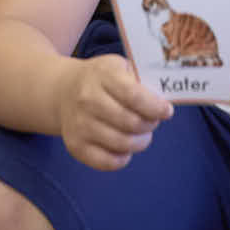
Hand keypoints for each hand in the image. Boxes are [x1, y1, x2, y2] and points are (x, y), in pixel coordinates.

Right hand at [59, 51, 171, 170]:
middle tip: (153, 122)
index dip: (156, 107)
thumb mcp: (119, 67)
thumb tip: (163, 105)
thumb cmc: (101, 79)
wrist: (62, 90)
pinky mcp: (75, 145)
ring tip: (142, 134)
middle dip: (150, 125)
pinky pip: (107, 162)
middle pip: (130, 122)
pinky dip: (123, 158)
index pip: (134, 96)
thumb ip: (140, 82)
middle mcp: (87, 99)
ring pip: (122, 144)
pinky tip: (125, 147)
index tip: (167, 111)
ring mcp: (79, 124)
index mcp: (102, 75)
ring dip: (140, 142)